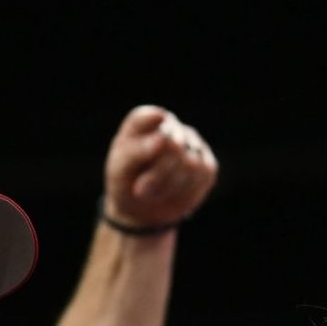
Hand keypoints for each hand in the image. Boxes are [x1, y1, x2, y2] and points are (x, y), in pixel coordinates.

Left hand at [102, 105, 216, 230]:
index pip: (148, 117)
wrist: (139, 208)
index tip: (158, 128)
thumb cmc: (125, 182)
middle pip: (173, 145)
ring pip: (191, 163)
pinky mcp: (207, 165)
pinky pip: (204, 175)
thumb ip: (136, 152)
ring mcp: (192, 143)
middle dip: (157, 174)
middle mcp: (170, 127)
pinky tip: (174, 195)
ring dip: (169, 186)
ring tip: (154, 193)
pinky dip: (187, 192)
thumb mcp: (119, 170)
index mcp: (142, 123)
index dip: (153, 119)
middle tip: (139, 191)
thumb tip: (162, 138)